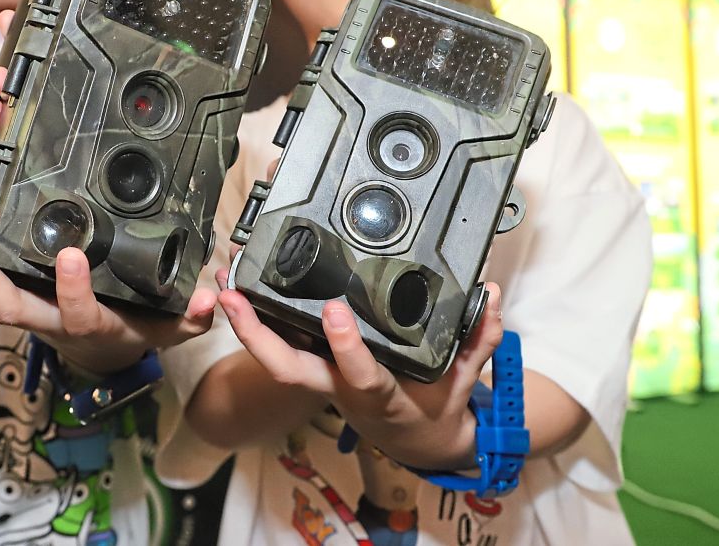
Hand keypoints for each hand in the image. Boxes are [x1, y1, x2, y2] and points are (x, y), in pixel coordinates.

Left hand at [0, 195, 216, 374]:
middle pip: (2, 307)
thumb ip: (189, 316)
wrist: (100, 352)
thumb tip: (208, 299)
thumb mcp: (167, 328)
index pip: (75, 314)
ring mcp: (22, 305)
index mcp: (86, 323)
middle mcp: (45, 319)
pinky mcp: (9, 289)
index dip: (70, 290)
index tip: (71, 254)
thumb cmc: (132, 330)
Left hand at [216, 268, 503, 471]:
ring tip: (226, 278)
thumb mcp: (460, 381)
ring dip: (245, 322)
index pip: (360, 374)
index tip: (336, 311)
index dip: (346, 348)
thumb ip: (476, 339)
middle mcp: (339, 387)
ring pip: (274, 357)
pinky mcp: (314, 367)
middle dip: (256, 335)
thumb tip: (491, 295)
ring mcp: (321, 379)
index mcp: (378, 394)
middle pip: (288, 369)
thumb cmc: (433, 408)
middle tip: (232, 294)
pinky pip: (279, 345)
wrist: (415, 440)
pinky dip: (257, 319)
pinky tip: (240, 286)